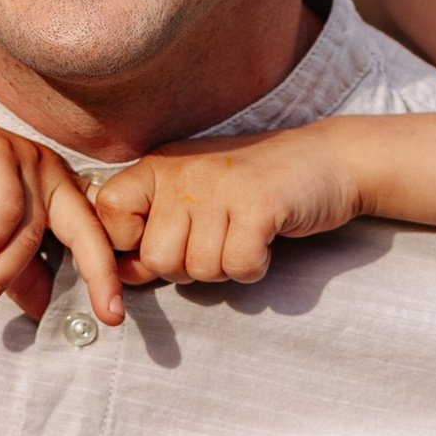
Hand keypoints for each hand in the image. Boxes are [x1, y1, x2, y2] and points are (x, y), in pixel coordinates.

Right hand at [0, 81, 124, 329]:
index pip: (91, 241)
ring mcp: (28, 162)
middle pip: (87, 231)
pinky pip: (7, 206)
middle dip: (101, 275)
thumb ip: (16, 275)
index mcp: (57, 198)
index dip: (104, 277)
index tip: (111, 318)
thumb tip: (44, 312)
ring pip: (30, 231)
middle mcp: (52, 177)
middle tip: (111, 316)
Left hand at [93, 123, 370, 286]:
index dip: (127, 242)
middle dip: (188, 268)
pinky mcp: (259, 204)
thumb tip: (119, 275)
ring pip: (200, 269)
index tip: (164, 239)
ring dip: (226, 268)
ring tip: (244, 234)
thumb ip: (153, 233)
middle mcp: (184, 171)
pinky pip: (239, 266)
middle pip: (157, 258)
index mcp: (159, 166)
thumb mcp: (193, 201)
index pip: (107, 210)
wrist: (327, 160)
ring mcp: (221, 185)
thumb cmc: (253, 190)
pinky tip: (264, 241)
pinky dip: (255, 268)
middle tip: (219, 241)